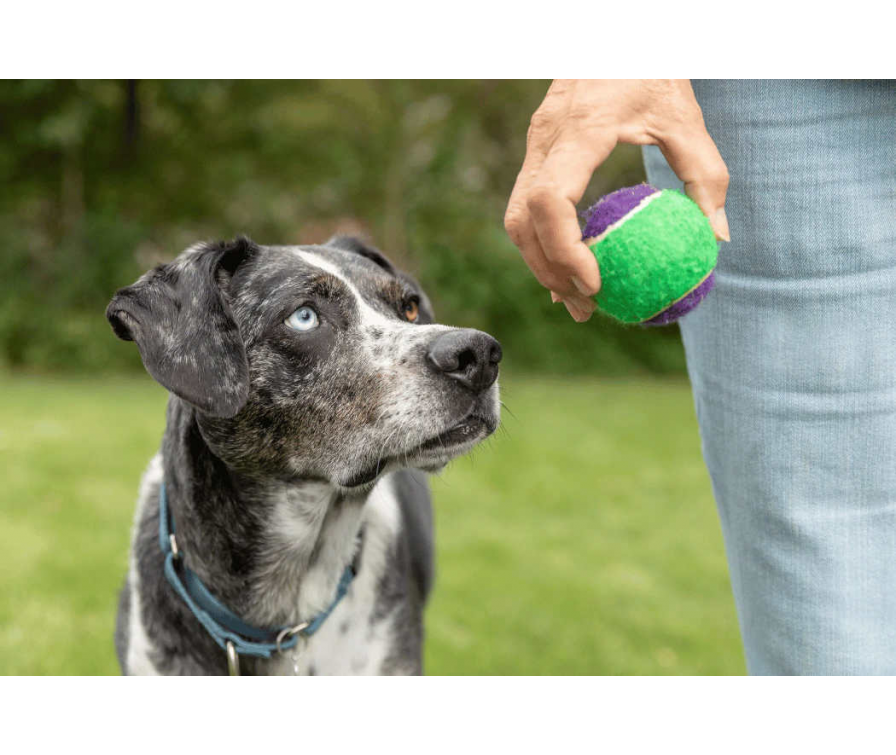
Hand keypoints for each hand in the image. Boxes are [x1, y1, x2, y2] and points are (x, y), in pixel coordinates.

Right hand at [504, 79, 729, 321]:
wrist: (614, 32)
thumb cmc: (653, 67)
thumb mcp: (687, 116)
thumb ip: (704, 175)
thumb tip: (716, 239)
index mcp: (578, 130)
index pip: (549, 200)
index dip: (564, 248)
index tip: (595, 281)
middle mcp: (545, 140)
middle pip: (522, 221)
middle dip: (548, 270)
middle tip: (584, 306)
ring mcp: (535, 145)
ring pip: (516, 219)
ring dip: (541, 263)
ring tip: (576, 298)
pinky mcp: (537, 151)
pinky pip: (526, 206)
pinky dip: (543, 242)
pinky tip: (568, 267)